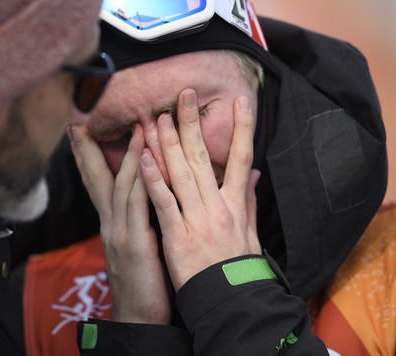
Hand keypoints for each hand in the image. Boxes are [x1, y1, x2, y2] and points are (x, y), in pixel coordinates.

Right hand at [68, 124, 170, 323]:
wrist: (139, 319)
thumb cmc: (143, 281)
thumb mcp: (137, 245)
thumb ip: (140, 219)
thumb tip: (148, 198)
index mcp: (112, 223)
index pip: (97, 182)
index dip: (88, 156)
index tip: (81, 131)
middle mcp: (110, 223)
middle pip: (97, 178)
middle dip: (88, 147)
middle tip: (82, 120)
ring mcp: (119, 232)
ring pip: (120, 184)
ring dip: (127, 153)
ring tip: (135, 125)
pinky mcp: (134, 243)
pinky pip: (137, 205)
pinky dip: (140, 179)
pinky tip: (145, 159)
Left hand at [139, 90, 260, 291]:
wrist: (230, 301)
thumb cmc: (238, 268)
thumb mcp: (250, 233)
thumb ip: (248, 200)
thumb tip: (253, 173)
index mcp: (235, 204)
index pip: (240, 158)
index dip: (242, 129)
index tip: (240, 102)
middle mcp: (218, 206)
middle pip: (203, 158)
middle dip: (193, 124)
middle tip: (184, 94)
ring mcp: (198, 219)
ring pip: (181, 174)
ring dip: (168, 143)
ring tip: (158, 117)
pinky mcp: (178, 235)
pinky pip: (164, 202)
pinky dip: (153, 179)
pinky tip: (143, 157)